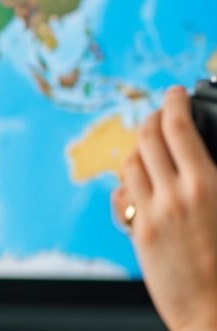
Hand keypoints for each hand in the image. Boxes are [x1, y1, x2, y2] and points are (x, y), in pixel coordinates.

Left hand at [112, 85, 216, 330]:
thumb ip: (213, 180)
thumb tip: (205, 165)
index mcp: (207, 185)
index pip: (177, 126)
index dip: (173, 102)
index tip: (176, 93)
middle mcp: (174, 197)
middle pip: (145, 138)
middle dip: (150, 118)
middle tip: (159, 115)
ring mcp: (151, 218)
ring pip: (128, 164)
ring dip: (136, 149)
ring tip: (148, 148)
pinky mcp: (138, 238)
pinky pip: (122, 197)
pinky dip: (127, 182)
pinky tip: (138, 184)